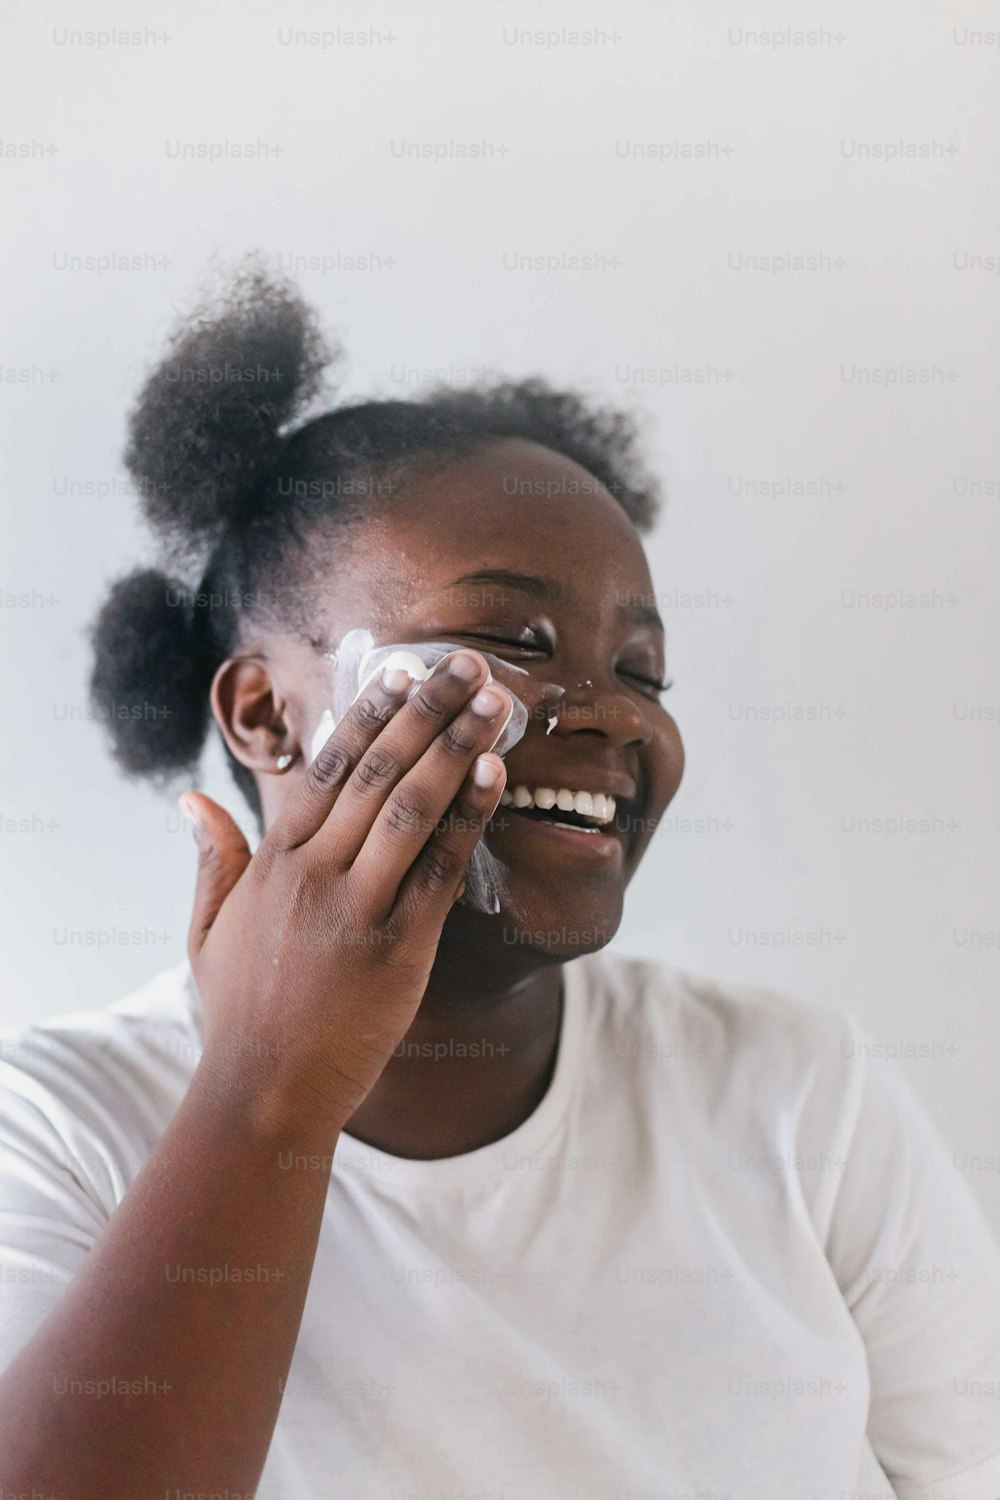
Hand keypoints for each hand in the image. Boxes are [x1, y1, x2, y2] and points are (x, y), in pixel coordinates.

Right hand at [178, 650, 509, 1135]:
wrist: (265, 1091)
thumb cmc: (241, 1011)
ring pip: (411, 806)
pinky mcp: (398, 946)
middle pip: (377, 770)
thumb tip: (193, 799)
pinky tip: (494, 774)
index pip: (327, 767)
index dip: (370, 714)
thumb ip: (212, 858)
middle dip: (427, 710)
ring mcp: (356, 907)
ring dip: (458, 746)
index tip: (404, 671)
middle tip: (468, 664)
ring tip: (495, 703)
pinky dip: (468, 816)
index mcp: (274, 861)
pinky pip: (441, 867)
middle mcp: (314, 872)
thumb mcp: (209, 929)